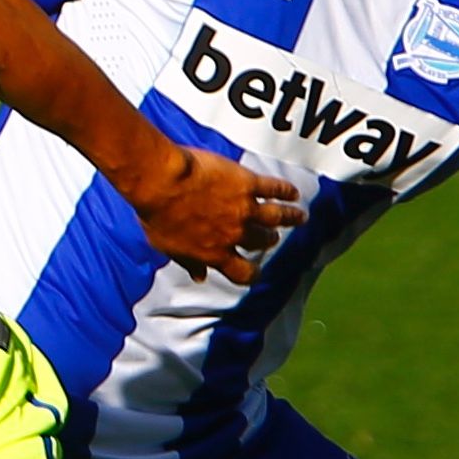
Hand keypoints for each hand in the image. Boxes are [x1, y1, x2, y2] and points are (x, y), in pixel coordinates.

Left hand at [133, 142, 305, 284]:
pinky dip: (286, 191)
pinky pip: (274, 189)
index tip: (256, 272)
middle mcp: (235, 234)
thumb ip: (188, 261)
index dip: (252, 274)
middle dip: (268, 241)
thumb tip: (199, 276)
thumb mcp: (167, 246)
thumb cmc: (157, 214)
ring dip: (291, 218)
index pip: (242, 273)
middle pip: (261, 242)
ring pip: (276, 217)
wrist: (161, 182)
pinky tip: (293, 193)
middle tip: (272, 236)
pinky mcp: (247, 183)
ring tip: (301, 217)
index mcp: (215, 253)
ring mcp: (244, 209)